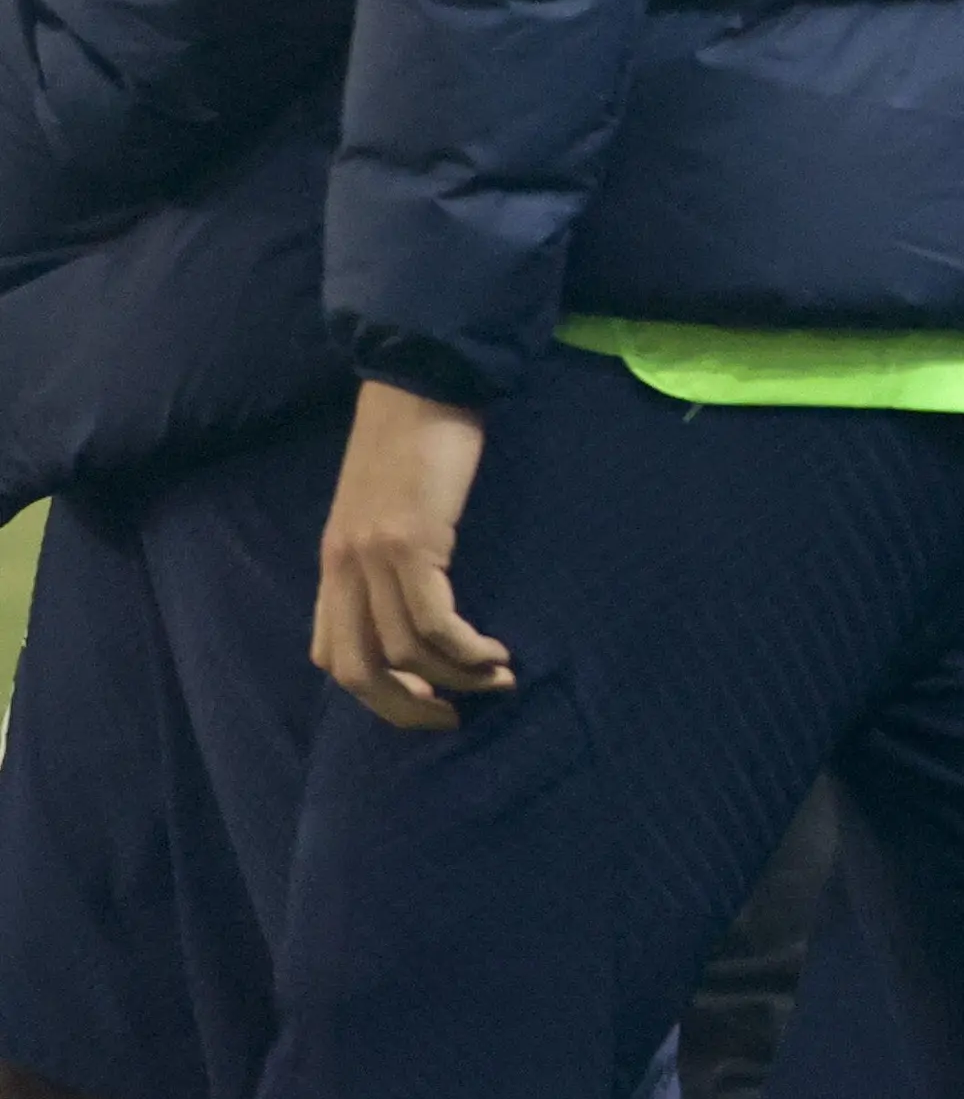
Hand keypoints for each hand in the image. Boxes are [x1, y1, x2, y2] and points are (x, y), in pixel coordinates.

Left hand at [310, 378, 511, 729]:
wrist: (423, 380)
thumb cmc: (417, 436)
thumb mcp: (390, 504)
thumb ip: (391, 549)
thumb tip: (423, 593)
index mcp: (335, 560)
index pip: (331, 652)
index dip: (374, 690)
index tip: (426, 699)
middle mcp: (344, 566)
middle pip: (357, 670)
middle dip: (405, 709)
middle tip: (454, 717)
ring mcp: (372, 556)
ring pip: (401, 652)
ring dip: (453, 679)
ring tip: (497, 679)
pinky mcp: (410, 543)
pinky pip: (433, 622)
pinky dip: (464, 651)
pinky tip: (494, 652)